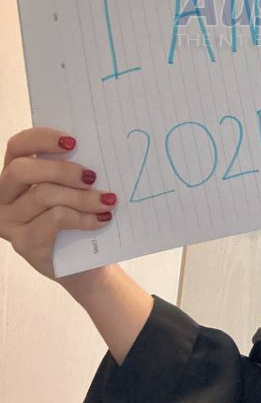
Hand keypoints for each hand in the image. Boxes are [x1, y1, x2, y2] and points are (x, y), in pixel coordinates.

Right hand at [0, 127, 116, 280]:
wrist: (84, 263)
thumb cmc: (79, 216)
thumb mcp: (74, 188)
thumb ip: (74, 168)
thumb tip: (97, 148)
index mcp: (15, 175)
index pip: (17, 146)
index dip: (42, 138)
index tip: (73, 141)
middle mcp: (4, 197)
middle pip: (22, 170)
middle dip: (61, 170)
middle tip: (92, 176)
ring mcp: (10, 222)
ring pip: (43, 195)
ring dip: (82, 197)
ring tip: (108, 200)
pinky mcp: (24, 243)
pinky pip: (54, 219)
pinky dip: (83, 217)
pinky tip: (101, 219)